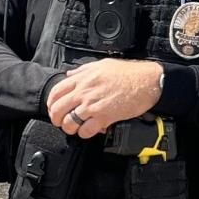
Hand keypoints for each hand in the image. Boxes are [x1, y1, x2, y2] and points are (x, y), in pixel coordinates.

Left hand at [46, 59, 161, 138]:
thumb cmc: (128, 73)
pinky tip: (89, 130)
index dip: (51, 104)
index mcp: (82, 79)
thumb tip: (69, 75)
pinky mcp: (104, 117)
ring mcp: (93, 105)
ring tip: (75, 128)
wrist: (147, 82)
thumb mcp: (102, 65)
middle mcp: (84, 92)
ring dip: (70, 128)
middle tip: (61, 122)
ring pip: (69, 123)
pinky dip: (85, 133)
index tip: (53, 109)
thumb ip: (83, 70)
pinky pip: (86, 131)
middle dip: (56, 119)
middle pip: (58, 109)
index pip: (56, 92)